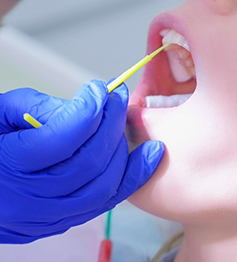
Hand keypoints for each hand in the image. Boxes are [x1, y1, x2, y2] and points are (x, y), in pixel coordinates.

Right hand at [0, 81, 163, 243]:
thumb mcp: (1, 114)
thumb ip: (42, 107)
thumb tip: (90, 105)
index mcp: (8, 165)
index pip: (63, 137)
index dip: (89, 109)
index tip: (100, 89)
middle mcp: (29, 199)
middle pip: (89, 162)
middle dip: (111, 123)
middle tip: (118, 99)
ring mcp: (46, 217)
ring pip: (103, 187)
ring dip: (123, 150)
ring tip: (127, 122)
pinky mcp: (59, 223)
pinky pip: (104, 203)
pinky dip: (130, 178)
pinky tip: (147, 157)